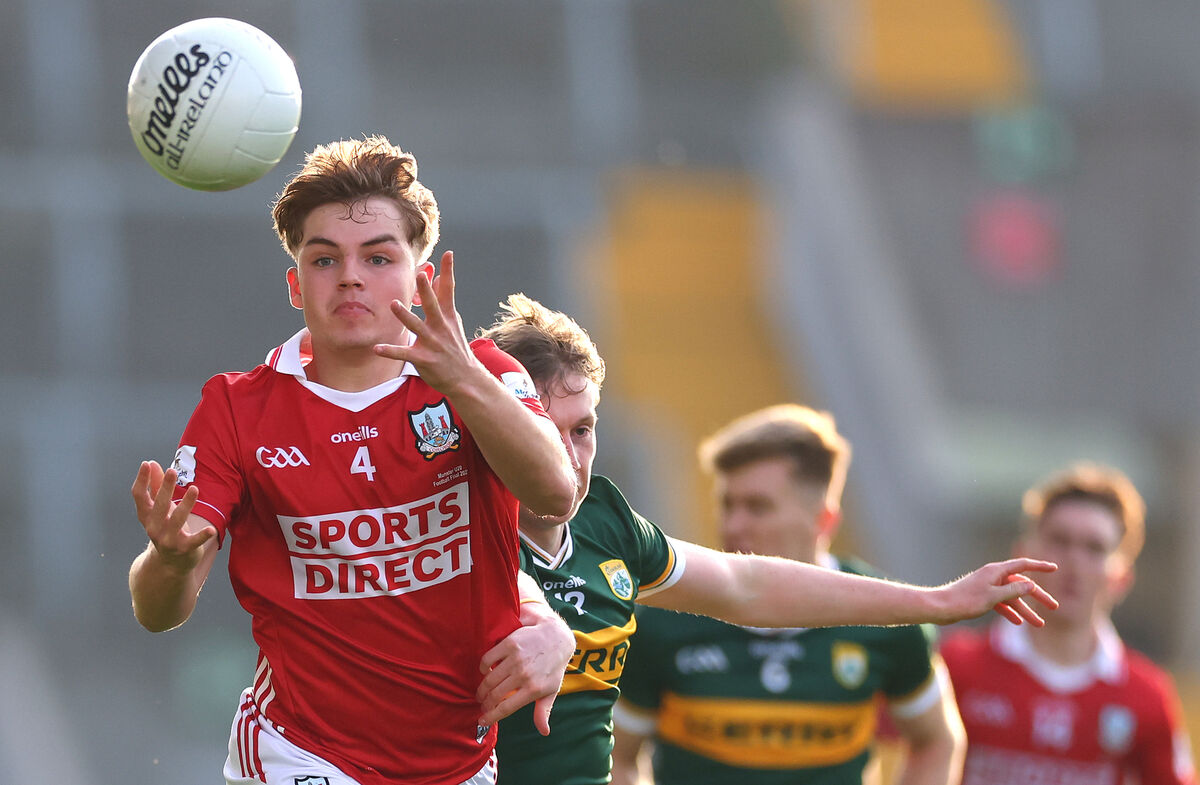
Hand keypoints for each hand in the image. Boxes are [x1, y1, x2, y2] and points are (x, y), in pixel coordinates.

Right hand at [131, 460, 214, 570]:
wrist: (170, 563)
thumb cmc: (166, 528)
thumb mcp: (160, 509)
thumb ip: (156, 486)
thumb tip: (151, 463)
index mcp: (147, 516)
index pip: (139, 496)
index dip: (142, 480)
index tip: (146, 463)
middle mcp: (154, 528)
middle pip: (159, 505)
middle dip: (165, 488)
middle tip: (172, 470)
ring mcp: (168, 539)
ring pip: (177, 520)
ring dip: (186, 504)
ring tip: (195, 488)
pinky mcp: (184, 549)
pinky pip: (194, 541)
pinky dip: (202, 536)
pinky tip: (211, 529)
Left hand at [373, 251, 484, 394]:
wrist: (466, 378)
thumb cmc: (455, 347)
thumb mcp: (453, 321)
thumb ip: (443, 299)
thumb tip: (439, 277)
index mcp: (448, 317)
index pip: (449, 290)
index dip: (448, 271)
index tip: (448, 254)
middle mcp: (441, 327)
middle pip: (433, 305)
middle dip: (427, 291)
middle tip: (420, 275)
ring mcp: (432, 343)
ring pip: (417, 327)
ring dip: (405, 316)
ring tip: (394, 304)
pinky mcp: (423, 359)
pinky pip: (404, 353)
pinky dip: (390, 351)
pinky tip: (377, 348)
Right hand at [476, 601, 574, 734]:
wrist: (556, 636)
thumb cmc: (553, 666)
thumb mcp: (552, 690)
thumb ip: (544, 711)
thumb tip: (544, 732)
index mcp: (533, 689)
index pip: (506, 708)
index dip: (491, 717)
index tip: (482, 721)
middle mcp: (523, 674)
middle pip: (494, 695)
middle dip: (485, 703)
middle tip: (482, 704)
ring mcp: (516, 659)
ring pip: (490, 679)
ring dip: (482, 688)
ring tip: (482, 692)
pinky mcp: (509, 644)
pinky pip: (488, 659)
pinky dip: (483, 667)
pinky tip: (486, 671)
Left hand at [934, 558, 1058, 625]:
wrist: (941, 608)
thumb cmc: (965, 601)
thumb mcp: (993, 597)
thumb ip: (1013, 590)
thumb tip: (1031, 584)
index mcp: (996, 571)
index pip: (1022, 565)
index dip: (1039, 566)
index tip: (1055, 568)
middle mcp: (993, 577)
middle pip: (1021, 584)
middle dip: (1038, 596)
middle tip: (1055, 607)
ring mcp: (988, 587)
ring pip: (1012, 597)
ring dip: (1026, 610)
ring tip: (1040, 624)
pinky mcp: (982, 598)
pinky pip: (1001, 604)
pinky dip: (1010, 612)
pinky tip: (1018, 622)